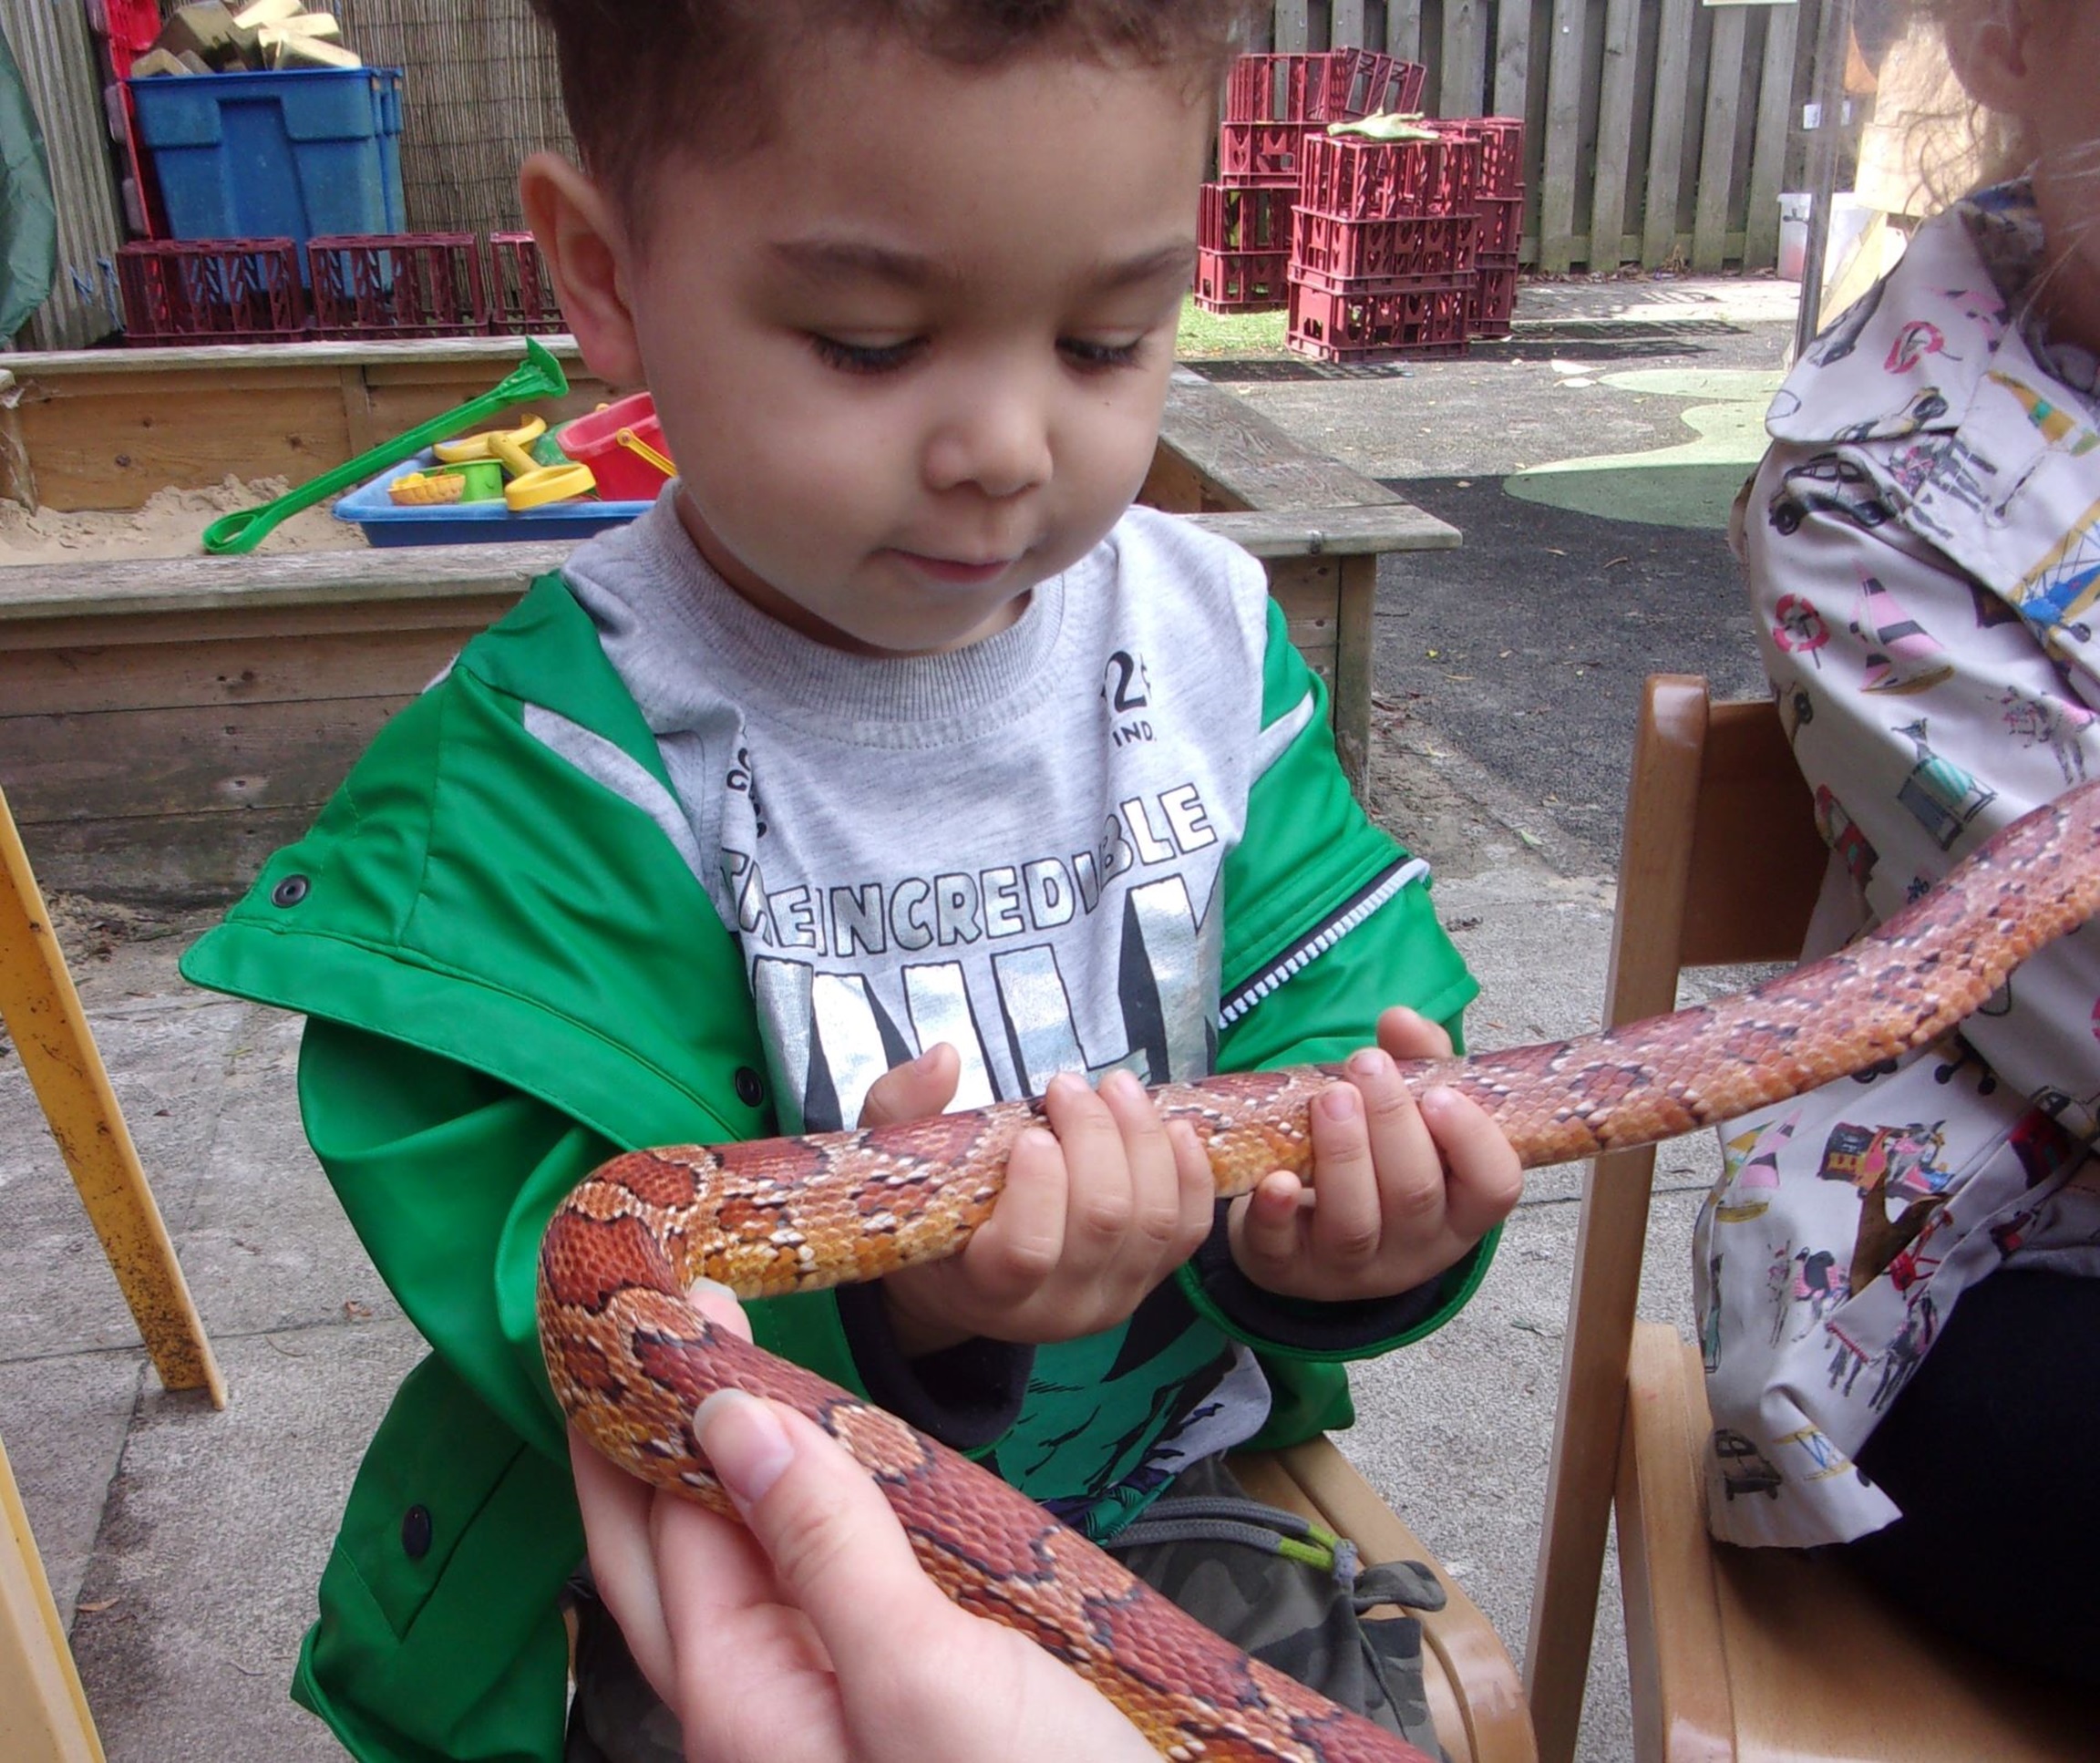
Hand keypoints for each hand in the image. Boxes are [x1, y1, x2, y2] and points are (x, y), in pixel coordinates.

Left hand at [569, 1285, 1153, 1762]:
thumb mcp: (927, 1671)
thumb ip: (823, 1545)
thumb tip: (728, 1417)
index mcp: (743, 1704)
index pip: (664, 1528)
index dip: (660, 1408)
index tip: (675, 1304)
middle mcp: (760, 1712)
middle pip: (669, 1557)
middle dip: (657, 1436)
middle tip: (685, 1320)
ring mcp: (819, 1715)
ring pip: (741, 1573)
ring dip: (730, 1469)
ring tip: (739, 1374)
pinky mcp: (886, 1710)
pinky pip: (812, 1599)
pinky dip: (800, 1518)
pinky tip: (825, 1480)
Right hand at [861, 1046, 1215, 1354]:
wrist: (966, 1278)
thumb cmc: (926, 1211)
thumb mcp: (891, 1163)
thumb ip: (901, 1107)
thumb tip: (944, 1057)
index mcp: (985, 1289)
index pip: (1027, 1254)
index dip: (1039, 1188)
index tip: (1030, 1130)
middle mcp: (1055, 1309)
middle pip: (1102, 1222)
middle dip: (1096, 1137)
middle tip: (1068, 1086)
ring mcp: (1110, 1298)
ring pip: (1154, 1221)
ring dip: (1143, 1141)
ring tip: (1116, 1087)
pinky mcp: (1149, 1281)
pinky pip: (1189, 1231)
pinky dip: (1190, 1174)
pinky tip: (1173, 1127)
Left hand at [1227, 1006, 1522, 1300]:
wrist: (1306, 1232)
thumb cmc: (1375, 1157)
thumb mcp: (1410, 1113)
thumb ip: (1418, 1061)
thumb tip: (1400, 1020)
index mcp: (1459, 1208)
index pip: (1494, 1186)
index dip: (1473, 1141)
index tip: (1440, 1093)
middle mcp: (1414, 1246)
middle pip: (1415, 1195)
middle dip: (1392, 1124)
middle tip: (1367, 1065)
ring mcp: (1351, 1266)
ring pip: (1354, 1224)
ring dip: (1343, 1156)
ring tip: (1328, 1097)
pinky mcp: (1289, 1269)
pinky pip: (1281, 1250)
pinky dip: (1275, 1214)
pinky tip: (1273, 1178)